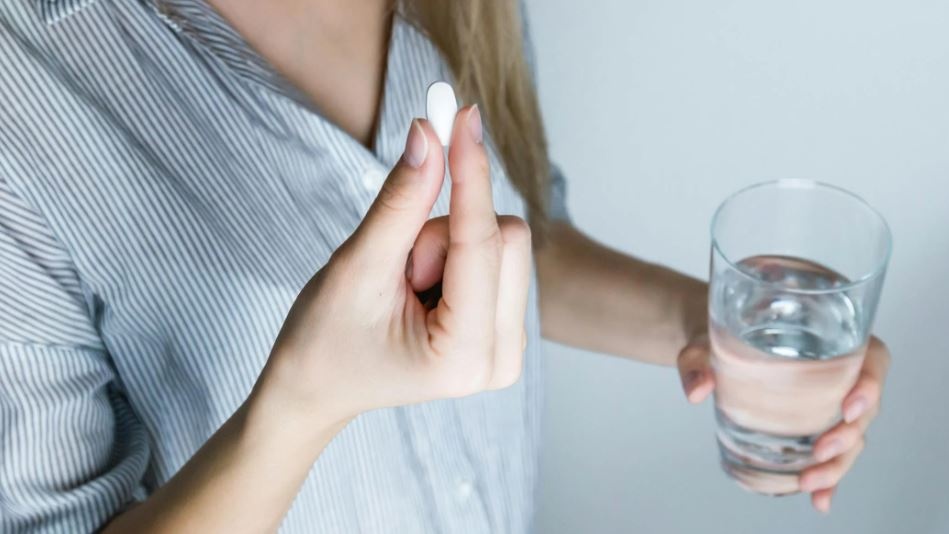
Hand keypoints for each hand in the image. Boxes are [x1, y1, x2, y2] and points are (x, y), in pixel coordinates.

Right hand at [257, 105, 531, 431]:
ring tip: (405, 284)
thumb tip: (430, 133)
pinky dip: (455, 255)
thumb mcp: (357, 267)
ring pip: (503, 243)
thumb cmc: (324, 340)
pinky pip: (496, 257)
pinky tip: (423, 288)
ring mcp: (508, 347)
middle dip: (444, 232)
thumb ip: (400, 202)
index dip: (470, 172)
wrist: (317, 387)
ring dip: (446, 245)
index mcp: (464, 356)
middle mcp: (502, 359)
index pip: (481, 242)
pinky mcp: (504, 329)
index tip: (463, 115)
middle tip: (399, 265)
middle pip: (507, 238)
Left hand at [676, 335, 889, 512]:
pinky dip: (828, 478)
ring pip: (852, 437)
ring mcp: (828, 403)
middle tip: (820, 452)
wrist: (712, 351)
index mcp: (829, 339)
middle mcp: (838, 373)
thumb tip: (697, 389)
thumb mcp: (704, 343)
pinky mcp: (814, 426)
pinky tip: (819, 499)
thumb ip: (697, 361)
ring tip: (810, 483)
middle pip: (863, 408)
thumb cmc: (719, 337)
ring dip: (837, 465)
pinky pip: (831, 454)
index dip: (870, 385)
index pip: (871, 359)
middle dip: (848, 435)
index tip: (849, 407)